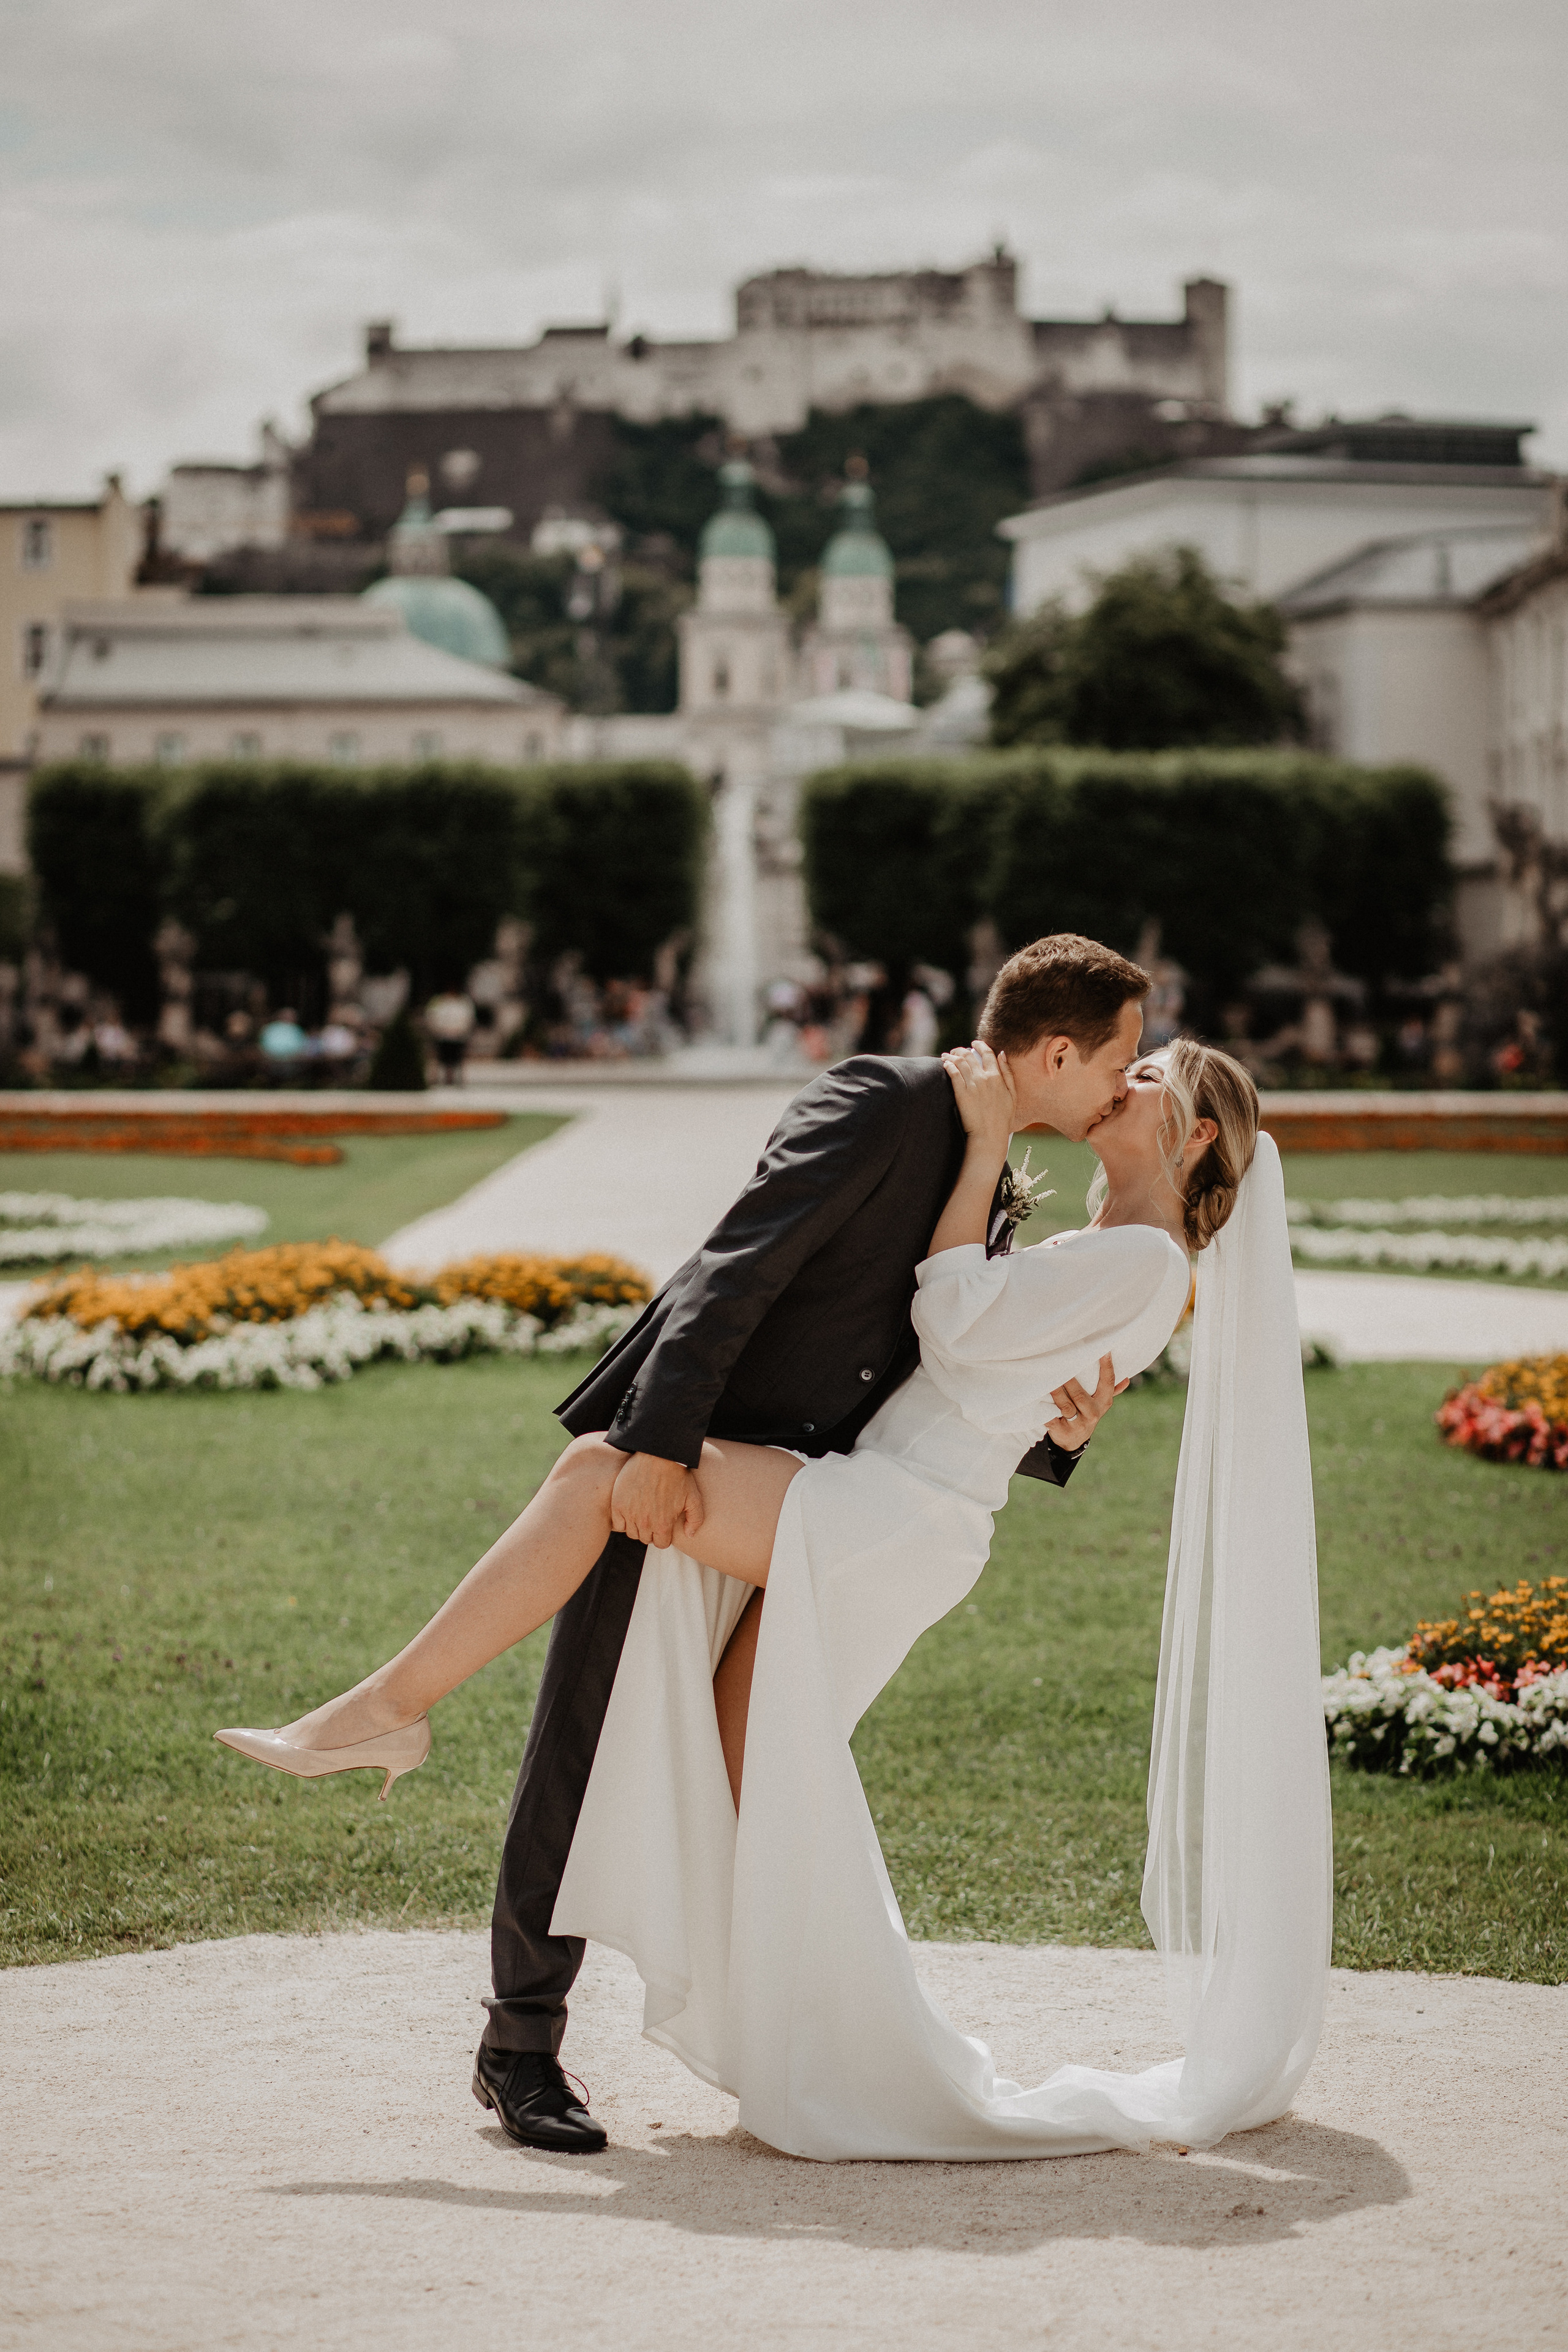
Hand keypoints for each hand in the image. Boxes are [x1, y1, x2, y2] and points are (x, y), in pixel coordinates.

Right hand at [610, 1452, 704, 1548]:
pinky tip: (631, 1511)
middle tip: (654, 1516)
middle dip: (651, 1531)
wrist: (657, 1456)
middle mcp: (645, 1523)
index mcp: (662, 1525)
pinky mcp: (618, 1505)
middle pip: (646, 1539)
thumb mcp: (693, 1497)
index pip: (661, 1543)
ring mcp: (630, 1514)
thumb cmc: (677, 1475)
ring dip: (637, 1526)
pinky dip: (623, 1521)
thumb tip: (690, 1535)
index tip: (664, 1524)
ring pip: (632, 1533)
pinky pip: (618, 1524)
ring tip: (643, 1512)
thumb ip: (695, 1520)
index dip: (664, 1535)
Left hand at [941, 1038, 1015, 1160]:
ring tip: (947, 1056)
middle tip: (955, 1051)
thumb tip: (1002, 1054)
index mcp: (997, 1077)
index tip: (974, 1043)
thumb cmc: (1003, 1117)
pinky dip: (948, 1065)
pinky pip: (953, 1073)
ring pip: (960, 1062)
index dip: (979, 1045)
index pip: (987, 1053)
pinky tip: (945, 1064)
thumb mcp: (1012, 1094)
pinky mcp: (961, 1093)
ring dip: (952, 1056)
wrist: (989, 1134)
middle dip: (961, 1050)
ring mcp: (972, 1085)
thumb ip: (1008, 1073)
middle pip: (970, 1056)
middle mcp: (984, 1078)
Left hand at [1043, 1353, 1127, 1452]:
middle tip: (1060, 1364)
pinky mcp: (1061, 1431)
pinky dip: (1044, 1409)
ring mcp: (1077, 1424)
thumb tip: (1127, 1379)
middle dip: (1069, 1381)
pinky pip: (1051, 1418)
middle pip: (1079, 1395)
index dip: (1107, 1367)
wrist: (1073, 1441)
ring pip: (1065, 1406)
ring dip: (1056, 1392)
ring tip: (1048, 1379)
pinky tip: (1038, 1397)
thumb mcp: (1100, 1404)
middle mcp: (1092, 1413)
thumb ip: (1111, 1390)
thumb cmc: (1086, 1413)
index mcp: (1103, 1403)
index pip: (1108, 1383)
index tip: (1105, 1350)